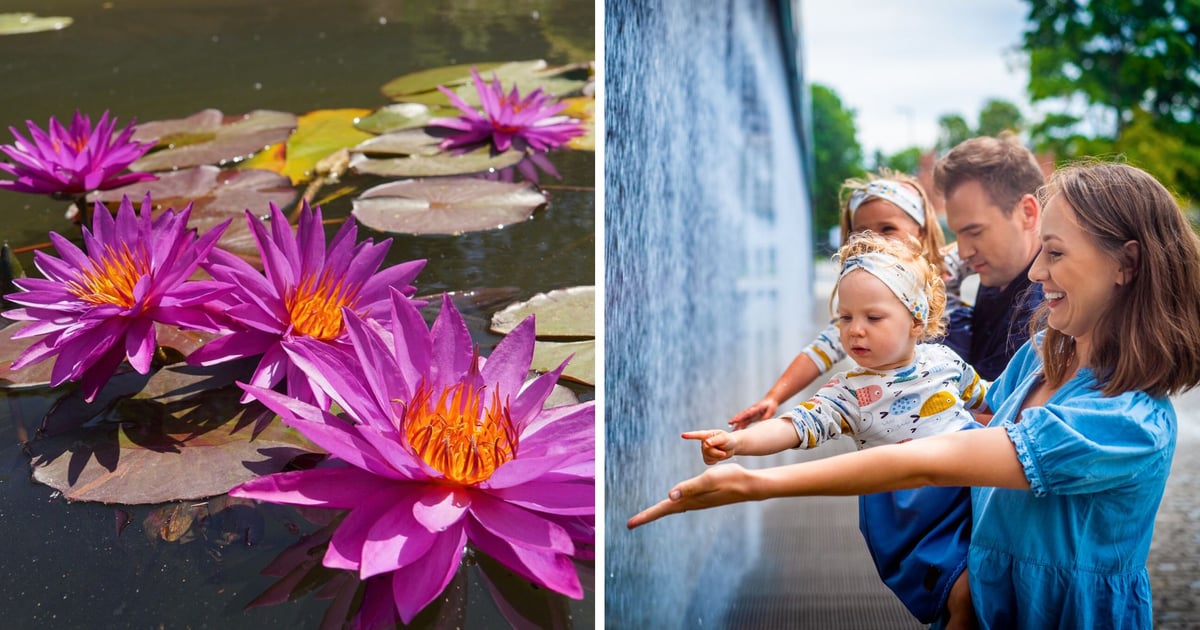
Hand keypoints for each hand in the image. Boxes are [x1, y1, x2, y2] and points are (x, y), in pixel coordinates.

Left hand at [626, 463, 754, 528]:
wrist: (749, 485)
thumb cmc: (730, 479)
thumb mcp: (707, 479)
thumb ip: (689, 487)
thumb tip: (670, 496)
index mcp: (689, 500)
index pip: (662, 509)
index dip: (645, 516)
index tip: (630, 524)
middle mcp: (691, 503)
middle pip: (664, 511)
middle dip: (647, 516)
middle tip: (631, 523)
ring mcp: (697, 501)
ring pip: (673, 508)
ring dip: (658, 512)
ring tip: (646, 515)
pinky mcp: (703, 497)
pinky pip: (682, 503)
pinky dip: (671, 505)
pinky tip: (672, 502)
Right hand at [681, 429, 736, 463]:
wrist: (731, 447)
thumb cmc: (727, 440)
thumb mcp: (724, 438)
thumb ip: (716, 440)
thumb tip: (706, 443)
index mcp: (707, 434)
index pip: (698, 435)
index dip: (690, 435)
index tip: (683, 435)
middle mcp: (703, 442)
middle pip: (707, 450)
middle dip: (717, 452)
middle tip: (724, 451)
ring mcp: (704, 451)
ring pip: (708, 456)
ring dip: (717, 456)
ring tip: (722, 452)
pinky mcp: (707, 458)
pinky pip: (708, 462)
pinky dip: (715, 461)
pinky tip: (718, 457)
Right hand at [727, 398, 777, 429]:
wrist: (770, 401)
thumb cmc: (770, 405)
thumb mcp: (771, 410)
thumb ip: (767, 415)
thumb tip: (763, 420)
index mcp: (755, 409)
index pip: (747, 413)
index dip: (741, 416)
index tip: (736, 419)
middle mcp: (750, 411)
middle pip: (742, 415)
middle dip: (736, 419)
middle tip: (729, 423)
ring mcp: (750, 414)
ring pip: (742, 419)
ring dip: (737, 424)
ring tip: (732, 430)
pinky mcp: (751, 417)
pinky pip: (744, 422)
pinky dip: (740, 425)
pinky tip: (737, 430)